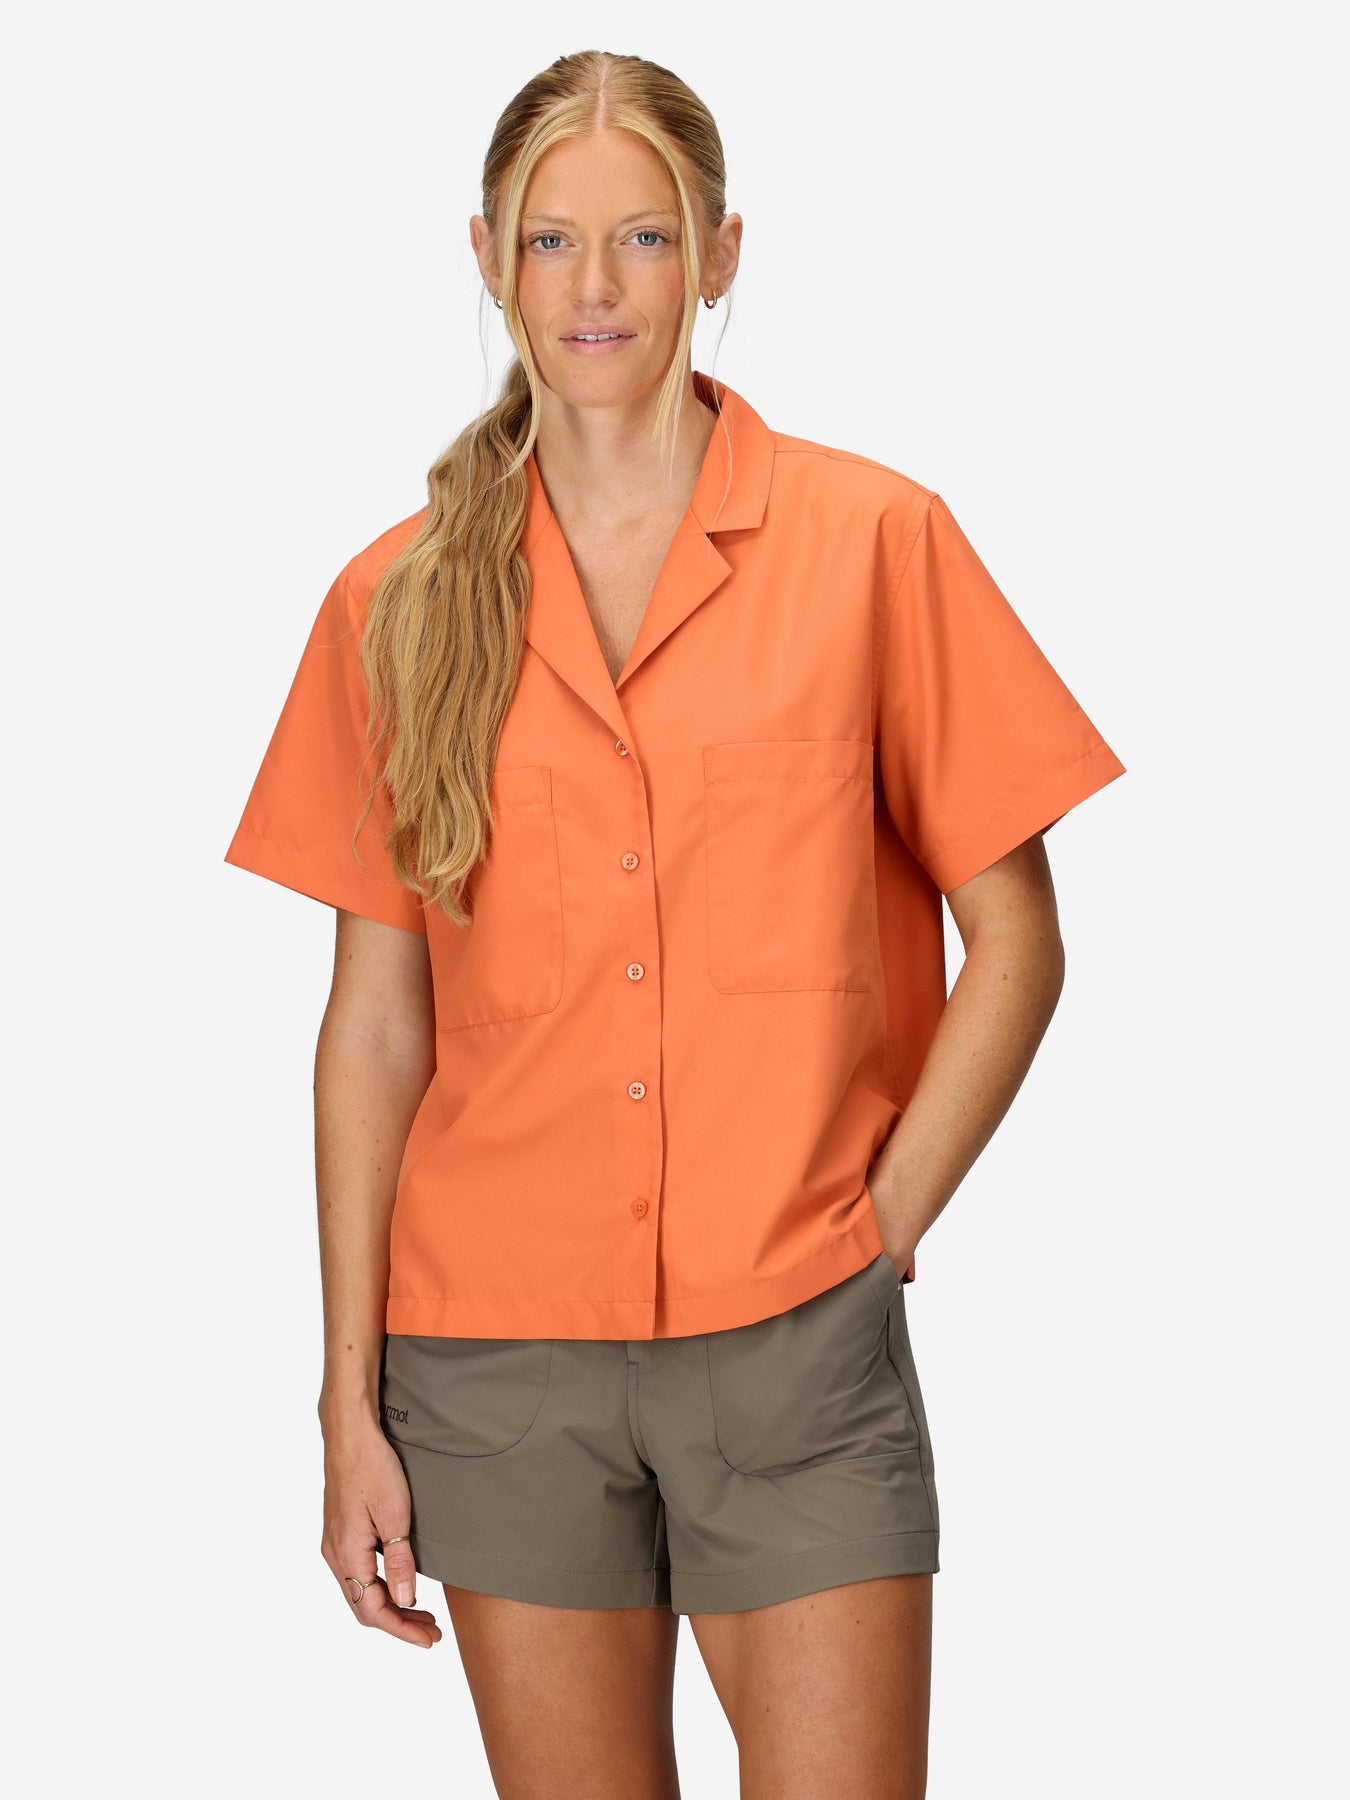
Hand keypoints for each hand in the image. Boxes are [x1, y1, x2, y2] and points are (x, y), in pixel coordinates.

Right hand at [320, 1422, 442, 1648]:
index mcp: (347, 1555)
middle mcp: (335, 1555)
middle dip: (399, 1622)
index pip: (372, 1611)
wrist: (350, 1433)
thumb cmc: (373, 1467)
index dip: (402, 1629)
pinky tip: (400, 1582)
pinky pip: (358, 1572)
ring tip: (422, 1612)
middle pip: (364, 1606)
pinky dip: (380, 1585)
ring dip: (391, 1604)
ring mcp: (335, 1543)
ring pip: (361, 1590)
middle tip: (432, 1631)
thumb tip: (404, 1600)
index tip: (429, 1639)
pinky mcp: (341, 1531)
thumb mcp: (394, 1515)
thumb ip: (398, 1561)